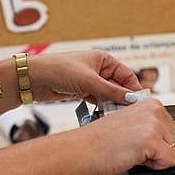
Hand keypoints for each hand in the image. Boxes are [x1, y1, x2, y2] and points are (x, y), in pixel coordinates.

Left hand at [27, 50, 141, 104]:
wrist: (33, 79)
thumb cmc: (59, 69)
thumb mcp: (89, 81)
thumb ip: (111, 91)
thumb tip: (131, 99)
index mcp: (103, 59)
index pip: (126, 74)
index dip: (134, 88)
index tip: (140, 102)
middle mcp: (98, 69)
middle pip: (118, 85)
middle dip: (123, 98)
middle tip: (131, 113)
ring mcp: (89, 81)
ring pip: (107, 95)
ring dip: (112, 104)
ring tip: (118, 116)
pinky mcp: (81, 92)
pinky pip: (97, 100)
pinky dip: (101, 107)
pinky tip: (105, 115)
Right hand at [84, 99, 174, 174]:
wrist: (82, 151)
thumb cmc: (101, 141)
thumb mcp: (134, 127)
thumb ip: (162, 125)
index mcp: (151, 104)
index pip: (173, 130)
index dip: (157, 143)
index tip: (136, 140)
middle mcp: (155, 110)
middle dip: (159, 151)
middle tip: (133, 148)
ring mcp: (154, 124)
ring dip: (156, 159)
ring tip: (133, 152)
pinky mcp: (151, 140)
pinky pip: (169, 162)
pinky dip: (155, 167)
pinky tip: (136, 158)